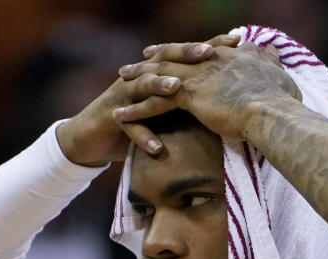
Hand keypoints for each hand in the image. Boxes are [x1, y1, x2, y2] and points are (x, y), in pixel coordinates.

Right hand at [55, 34, 238, 164]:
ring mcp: (124, 96)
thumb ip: (192, 101)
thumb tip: (231, 100)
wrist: (92, 138)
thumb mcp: (167, 109)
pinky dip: (143, 137)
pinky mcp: (113, 118)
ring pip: (142, 86)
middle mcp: (140, 78)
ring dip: (158, 86)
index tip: (235, 41)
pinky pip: (129, 127)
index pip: (185, 56)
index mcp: (157, 73)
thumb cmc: (138, 122)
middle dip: (185, 55)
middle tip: (208, 53)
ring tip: (176, 87)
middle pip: (164, 62)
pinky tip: (158, 148)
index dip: (208, 46)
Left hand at [114, 36, 301, 141]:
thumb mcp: (281, 77)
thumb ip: (272, 63)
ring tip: (121, 81)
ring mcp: (198, 76)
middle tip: (141, 58)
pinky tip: (121, 115)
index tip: (177, 50)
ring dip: (139, 78)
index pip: (204, 50)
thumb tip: (273, 50)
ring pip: (160, 75)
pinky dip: (137, 109)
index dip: (189, 50)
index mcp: (232, 56)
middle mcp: (211, 60)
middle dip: (158, 55)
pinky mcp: (188, 95)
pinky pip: (154, 103)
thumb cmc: (281, 103)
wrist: (272, 114)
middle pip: (177, 54)